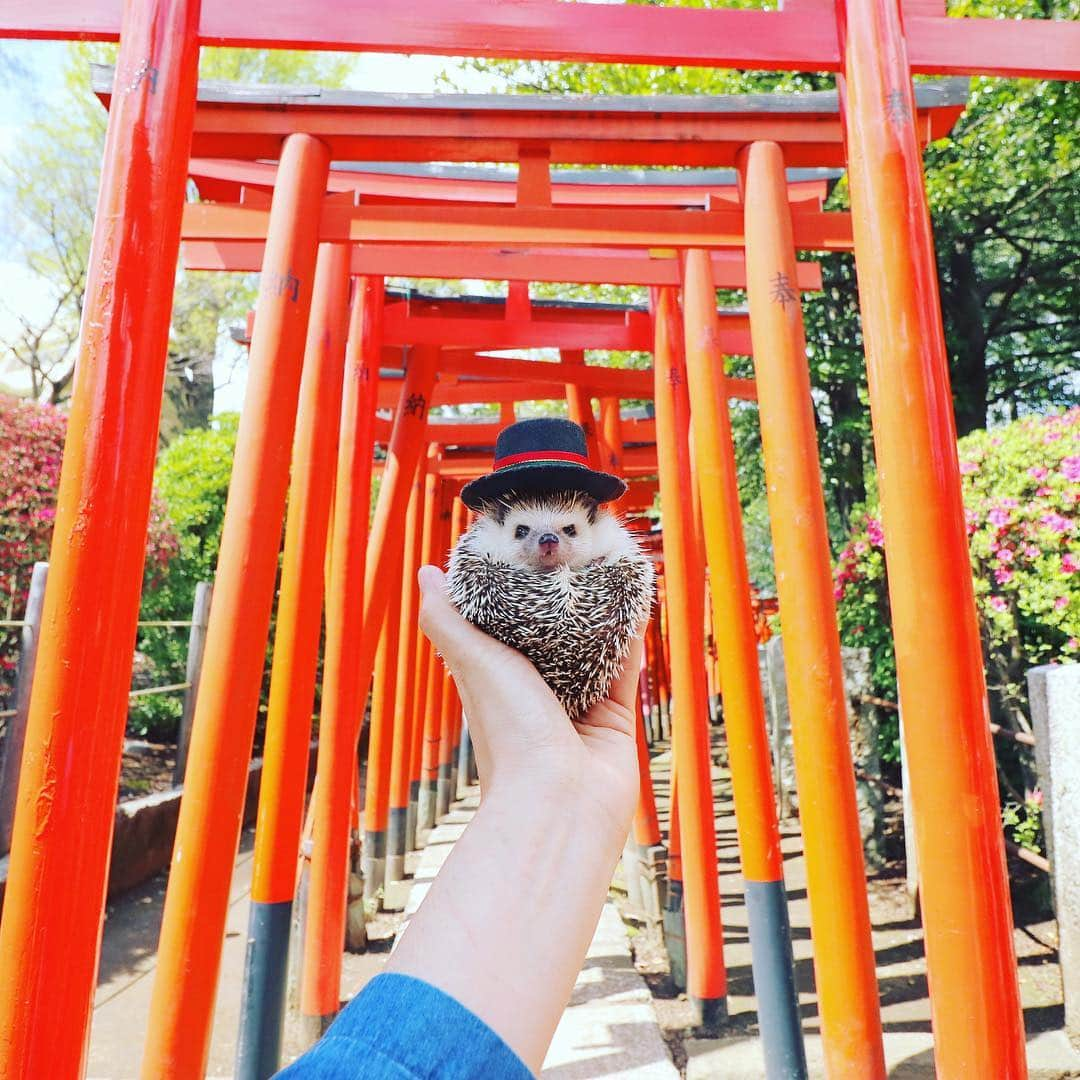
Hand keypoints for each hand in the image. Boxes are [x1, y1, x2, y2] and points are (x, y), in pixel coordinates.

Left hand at [417, 564, 642, 844]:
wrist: (560, 801)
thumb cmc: (509, 735)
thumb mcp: (473, 662)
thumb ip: (448, 619)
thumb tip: (426, 575)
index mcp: (496, 681)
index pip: (503, 628)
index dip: (514, 593)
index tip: (526, 553)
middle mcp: (535, 694)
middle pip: (552, 638)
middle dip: (563, 602)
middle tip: (576, 555)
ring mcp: (576, 708)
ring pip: (592, 650)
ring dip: (601, 616)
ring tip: (610, 572)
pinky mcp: (613, 720)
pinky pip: (624, 670)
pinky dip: (631, 639)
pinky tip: (636, 605)